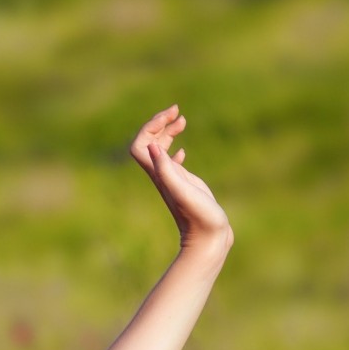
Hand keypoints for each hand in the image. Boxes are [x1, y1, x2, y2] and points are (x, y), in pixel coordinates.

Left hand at [129, 105, 230, 250]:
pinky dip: (174, 150)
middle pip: (148, 143)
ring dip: (167, 132)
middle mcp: (161, 175)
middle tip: (177, 111)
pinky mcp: (183, 185)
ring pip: (160, 150)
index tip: (171, 116)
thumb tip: (151, 145)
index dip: (150, 126)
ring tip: (182, 120)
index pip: (140, 144)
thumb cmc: (198, 217)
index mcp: (158, 174)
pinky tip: (182, 151)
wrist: (207, 238)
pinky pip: (171, 164)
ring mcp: (172, 180)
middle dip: (158, 123)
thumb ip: (166, 170)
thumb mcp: (183, 191)